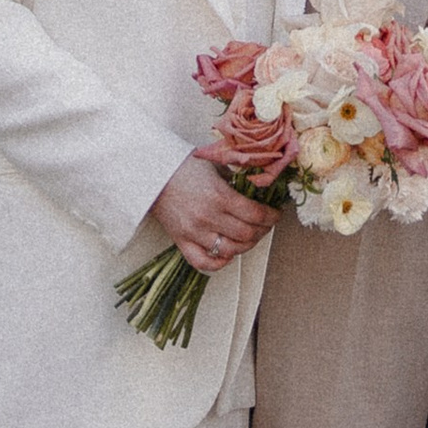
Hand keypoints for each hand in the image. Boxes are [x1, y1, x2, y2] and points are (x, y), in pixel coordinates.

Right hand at [151, 156, 278, 272]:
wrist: (152, 175)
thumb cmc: (184, 167)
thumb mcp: (215, 165)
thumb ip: (236, 179)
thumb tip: (259, 187)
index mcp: (219, 196)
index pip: (255, 214)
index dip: (271, 217)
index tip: (275, 215)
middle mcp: (208, 217)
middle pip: (246, 235)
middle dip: (262, 231)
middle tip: (266, 225)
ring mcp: (194, 232)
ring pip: (230, 250)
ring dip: (246, 246)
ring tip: (250, 237)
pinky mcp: (181, 241)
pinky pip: (204, 262)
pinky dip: (220, 262)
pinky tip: (228, 253)